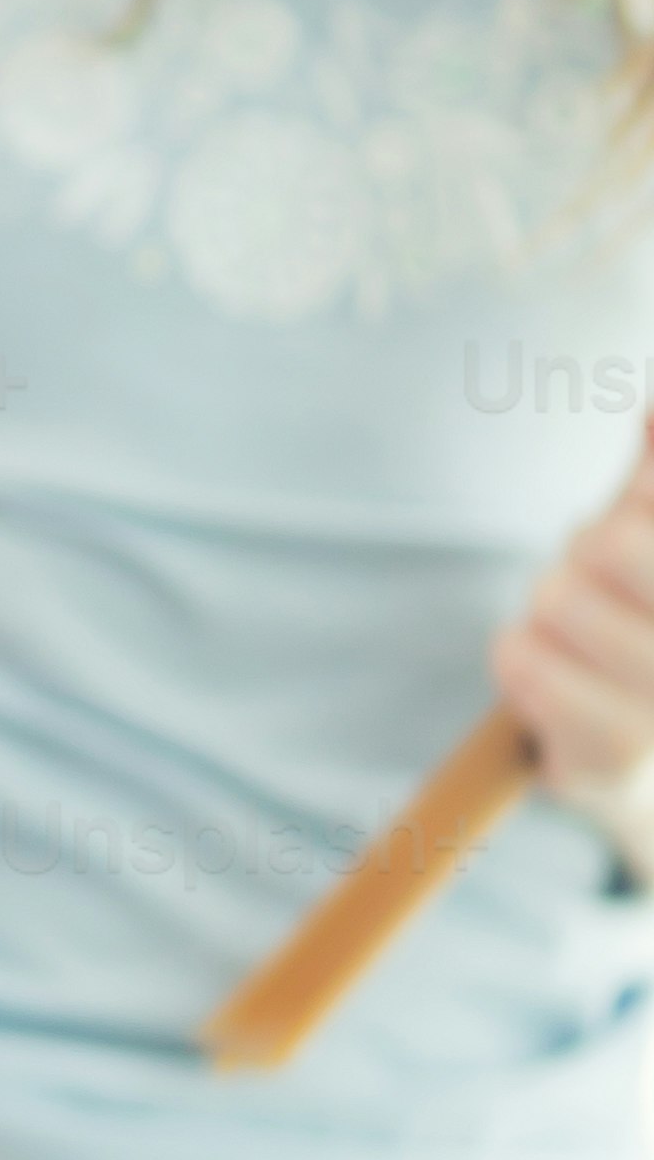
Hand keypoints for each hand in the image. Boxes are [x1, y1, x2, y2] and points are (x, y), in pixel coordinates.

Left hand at [495, 437, 653, 806]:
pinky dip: (519, 656)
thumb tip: (649, 400)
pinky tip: (553, 679)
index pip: (644, 506)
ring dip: (547, 610)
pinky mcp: (613, 755)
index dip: (630, 508)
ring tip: (578, 639)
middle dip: (588, 550)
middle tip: (600, 581)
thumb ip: (651, 475)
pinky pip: (521, 659)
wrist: (630, 759)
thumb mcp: (648, 531)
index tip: (604, 539)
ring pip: (558, 598)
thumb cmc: (639, 619)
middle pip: (611, 543)